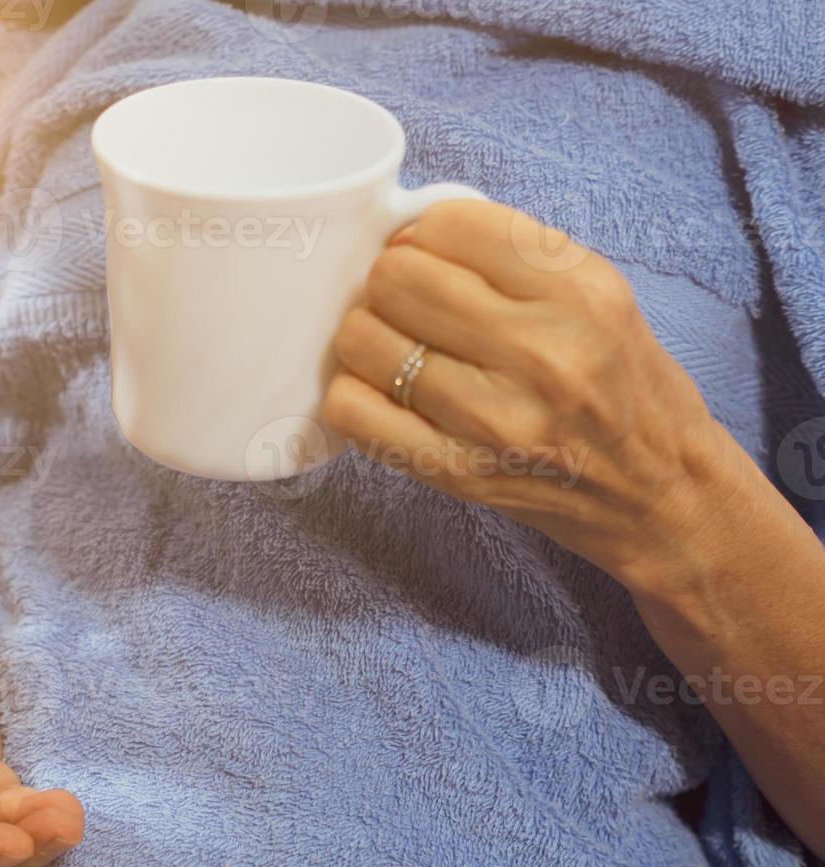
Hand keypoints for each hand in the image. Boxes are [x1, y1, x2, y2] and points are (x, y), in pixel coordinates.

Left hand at [323, 200, 727, 588]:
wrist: (660, 493)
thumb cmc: (622, 386)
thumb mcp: (598, 296)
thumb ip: (512, 257)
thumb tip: (405, 234)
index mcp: (580, 291)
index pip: (449, 225)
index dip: (425, 235)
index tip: (433, 258)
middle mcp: (542, 352)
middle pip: (396, 278)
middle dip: (391, 284)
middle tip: (412, 307)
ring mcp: (497, 419)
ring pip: (363, 339)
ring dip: (368, 338)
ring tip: (400, 350)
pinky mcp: (459, 473)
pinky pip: (353, 410)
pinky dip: (354, 394)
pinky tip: (385, 394)